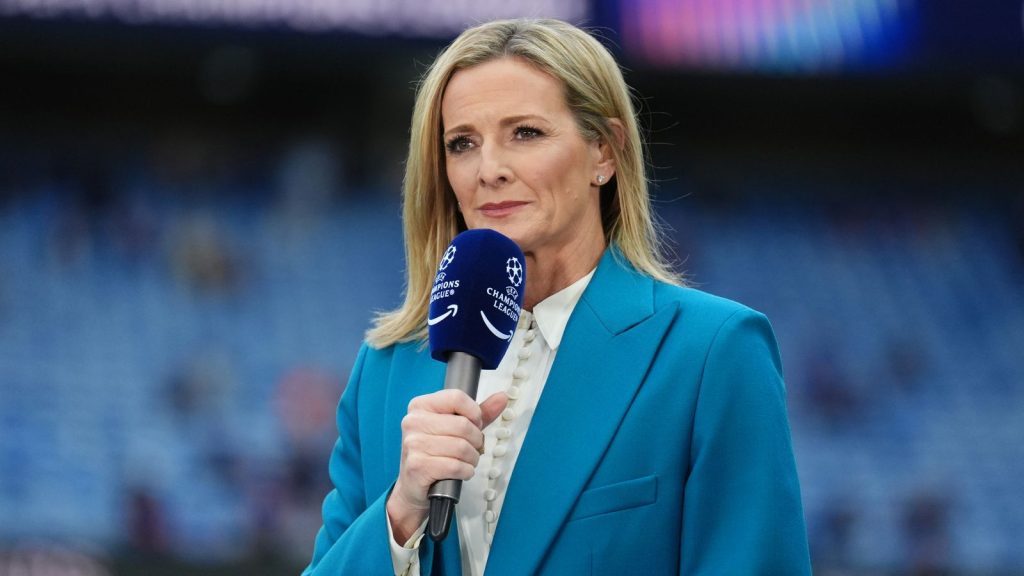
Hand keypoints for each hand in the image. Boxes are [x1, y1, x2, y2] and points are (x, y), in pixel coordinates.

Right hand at [387, 389, 507, 543]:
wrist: (415, 483)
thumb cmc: (437, 451)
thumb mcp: (457, 427)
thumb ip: (480, 412)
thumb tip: (502, 397)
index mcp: (421, 405)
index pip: (456, 397)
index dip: (474, 413)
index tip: (475, 424)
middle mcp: (413, 421)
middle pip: (462, 425)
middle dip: (476, 440)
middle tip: (473, 448)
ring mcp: (413, 444)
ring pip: (461, 447)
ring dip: (472, 458)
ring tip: (467, 461)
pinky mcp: (417, 466)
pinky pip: (455, 466)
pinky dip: (466, 471)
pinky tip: (461, 472)